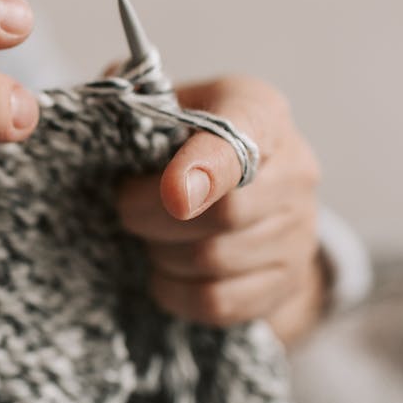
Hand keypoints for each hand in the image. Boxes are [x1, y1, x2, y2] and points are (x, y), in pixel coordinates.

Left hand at [115, 76, 325, 345]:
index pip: (242, 142)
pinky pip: (220, 302)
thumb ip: (137, 99)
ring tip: (149, 236)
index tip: (173, 195)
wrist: (259, 203)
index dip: (206, 170)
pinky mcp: (288, 281)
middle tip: (125, 208)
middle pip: (224, 213)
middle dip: (154, 216)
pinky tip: (164, 272)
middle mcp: (294, 168)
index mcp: (259, 112)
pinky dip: (176, 292)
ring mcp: (299, 230)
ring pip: (215, 261)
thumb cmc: (196, 145)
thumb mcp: (175, 106)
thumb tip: (103, 103)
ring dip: (162, 254)